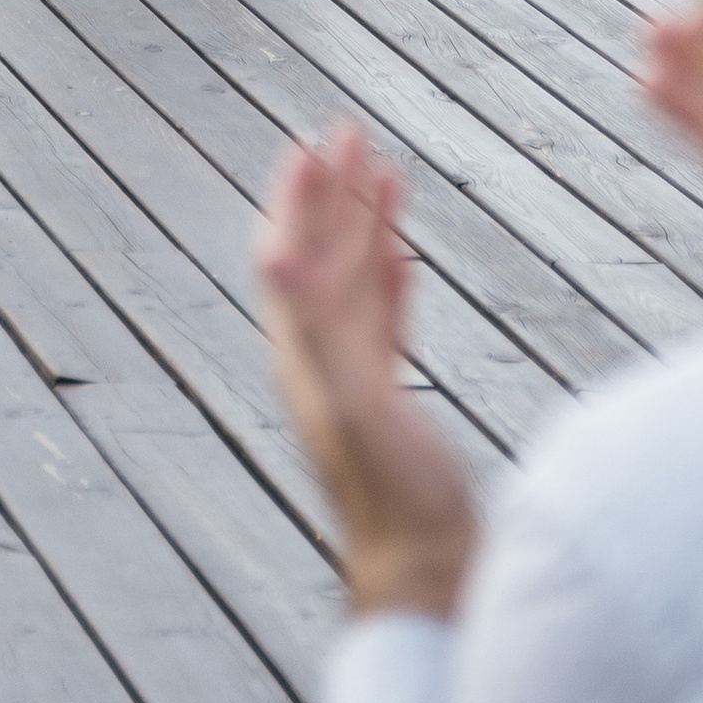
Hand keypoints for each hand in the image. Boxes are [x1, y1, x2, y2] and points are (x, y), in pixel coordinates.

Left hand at [256, 121, 478, 616]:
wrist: (426, 572)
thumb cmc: (394, 499)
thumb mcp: (355, 406)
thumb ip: (317, 333)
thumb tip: (276, 258)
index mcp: (304, 354)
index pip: (290, 254)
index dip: (299, 198)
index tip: (311, 142)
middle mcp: (318, 360)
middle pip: (320, 256)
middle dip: (332, 194)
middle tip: (349, 131)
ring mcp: (353, 379)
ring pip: (354, 282)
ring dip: (365, 226)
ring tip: (385, 172)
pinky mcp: (387, 401)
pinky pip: (383, 323)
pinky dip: (390, 282)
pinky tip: (404, 259)